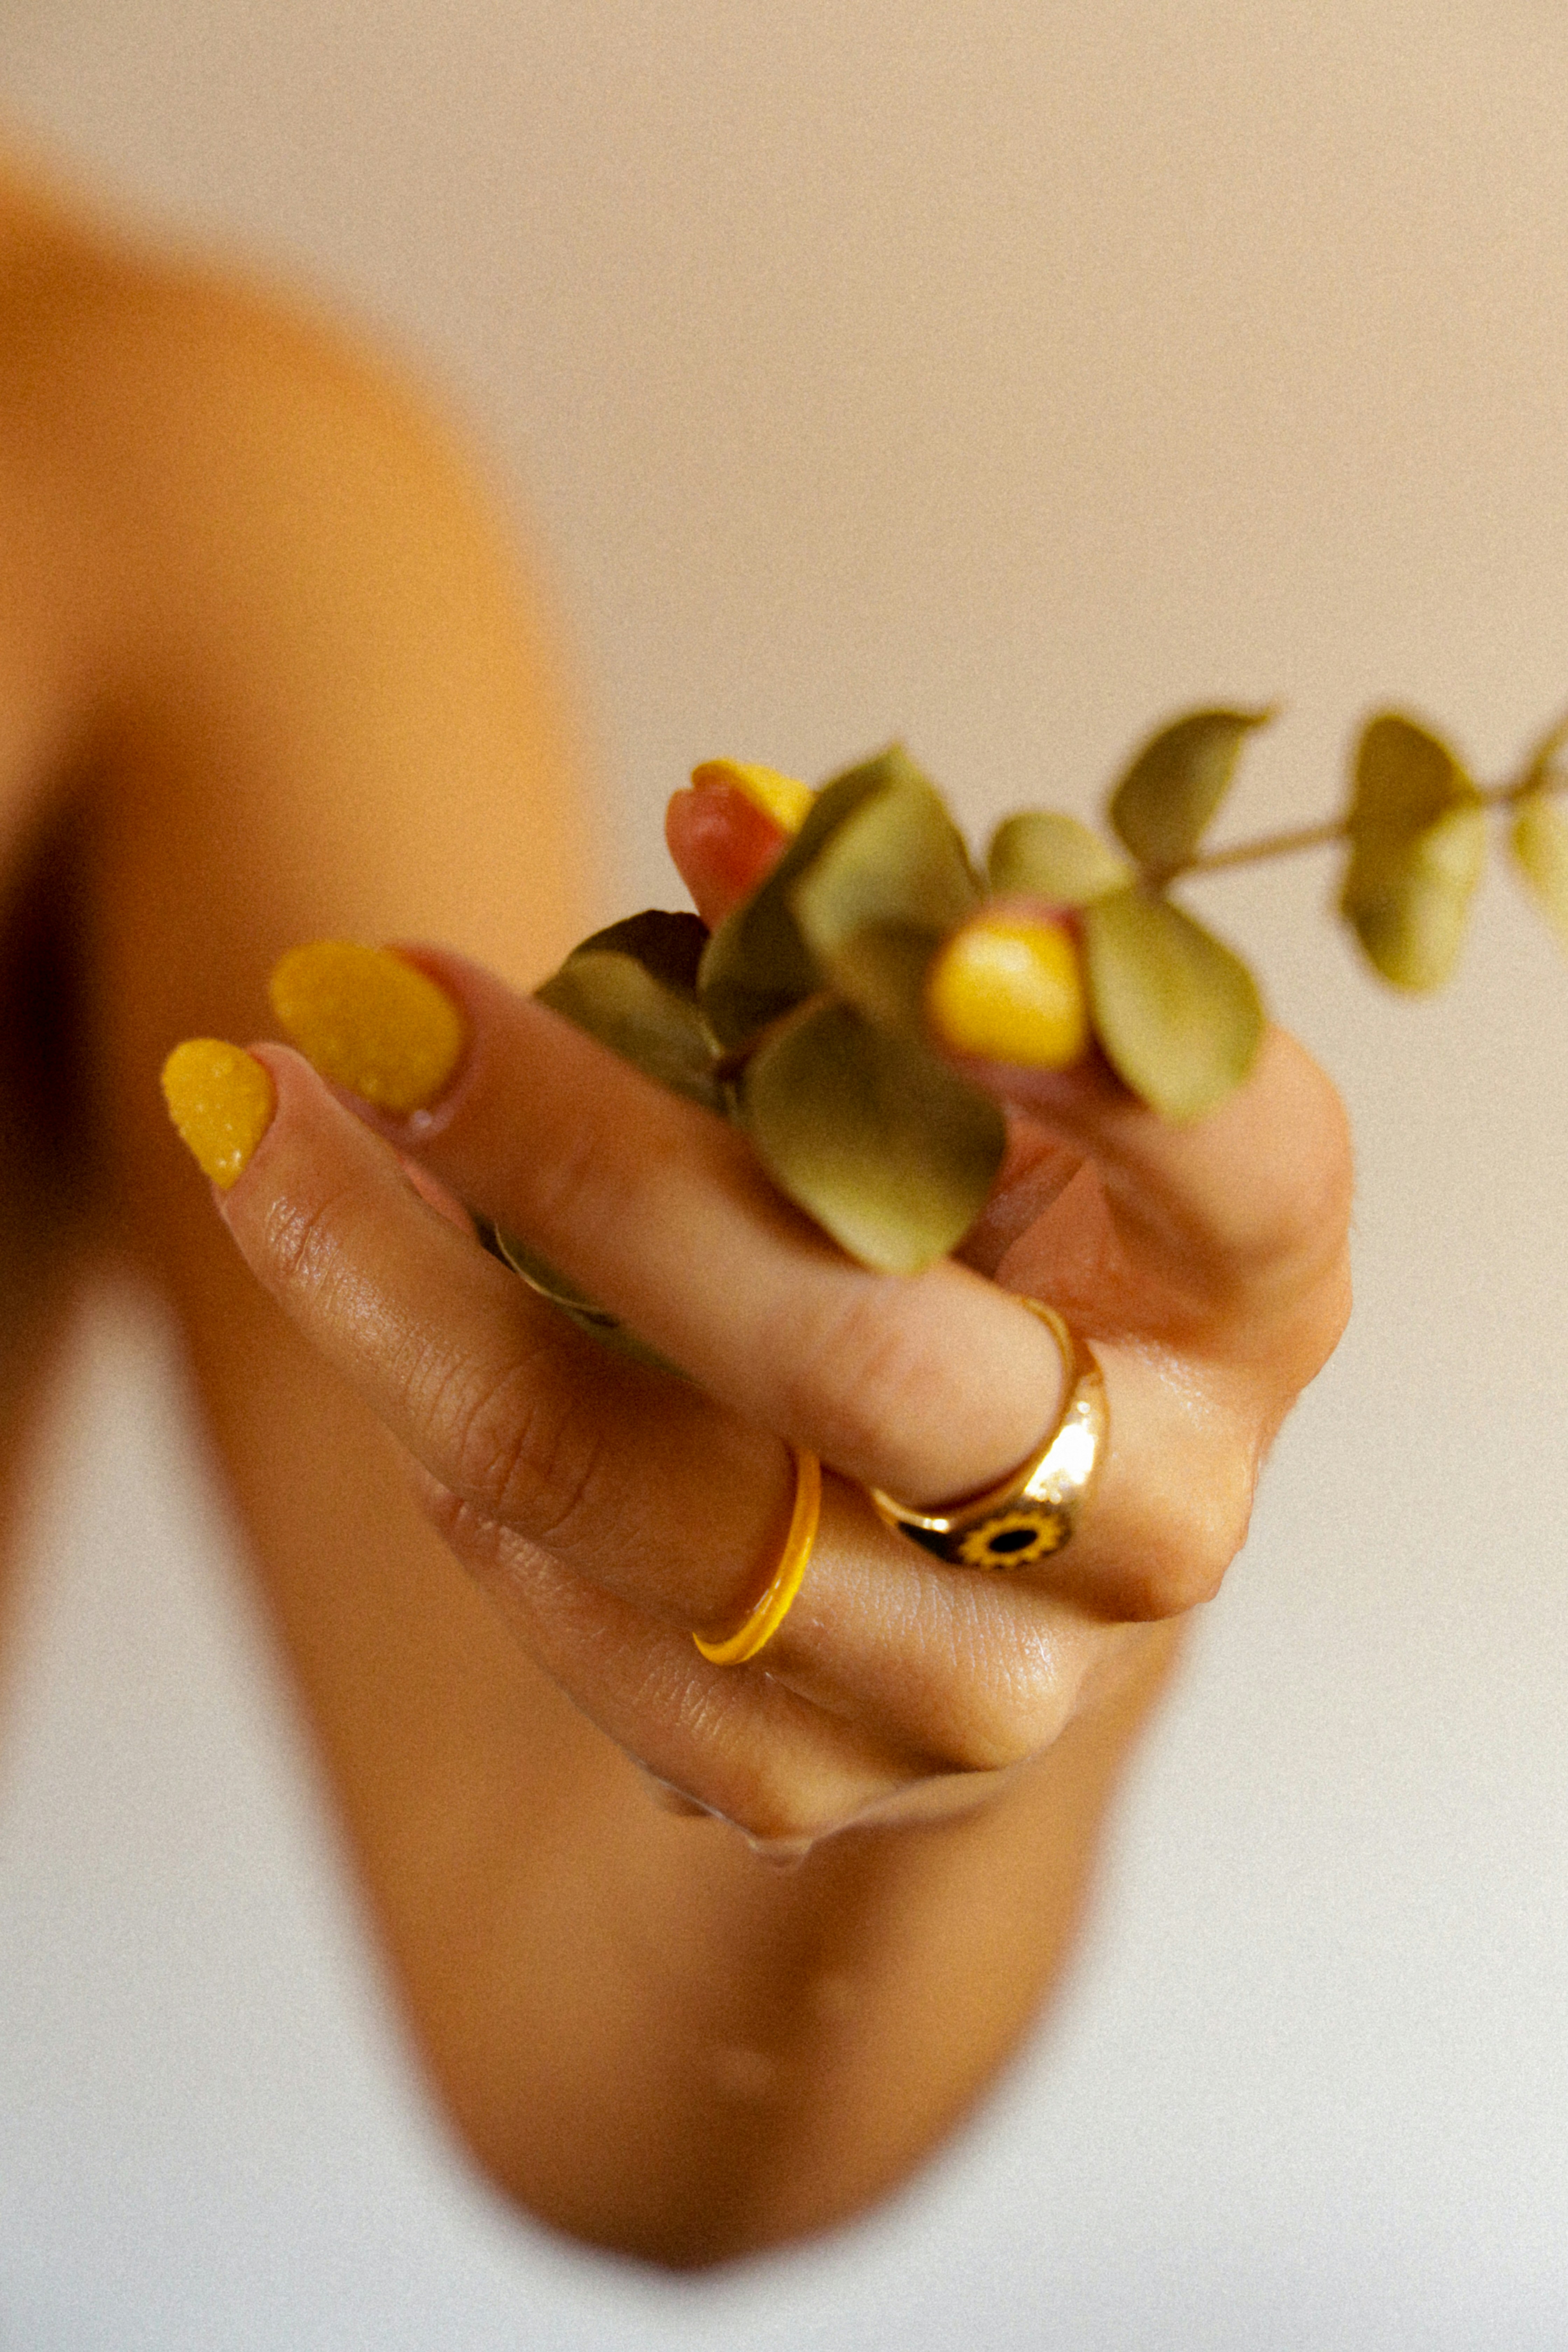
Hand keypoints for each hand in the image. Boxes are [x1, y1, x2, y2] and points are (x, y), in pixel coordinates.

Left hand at [164, 800, 1350, 1851]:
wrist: (976, 1569)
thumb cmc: (977, 1257)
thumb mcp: (982, 1102)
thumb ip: (881, 965)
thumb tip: (721, 815)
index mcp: (1246, 1295)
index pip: (1227, 1148)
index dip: (1063, 1020)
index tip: (806, 862)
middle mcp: (1156, 1509)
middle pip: (863, 1354)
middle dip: (576, 1155)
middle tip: (363, 992)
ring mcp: (997, 1683)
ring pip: (664, 1512)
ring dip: (408, 1304)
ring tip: (254, 1119)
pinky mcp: (823, 1785)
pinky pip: (587, 1628)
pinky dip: (449, 1458)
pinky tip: (380, 1319)